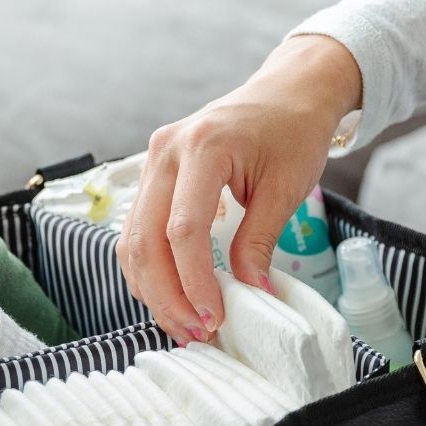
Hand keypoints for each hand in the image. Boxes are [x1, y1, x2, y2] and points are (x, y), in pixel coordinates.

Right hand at [116, 35, 360, 345]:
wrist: (286, 92)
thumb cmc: (292, 132)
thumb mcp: (286, 188)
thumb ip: (260, 241)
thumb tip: (249, 293)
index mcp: (202, 147)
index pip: (183, 230)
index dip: (194, 282)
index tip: (213, 317)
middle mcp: (165, 152)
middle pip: (146, 240)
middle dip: (167, 295)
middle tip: (195, 332)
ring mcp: (153, 163)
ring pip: (133, 241)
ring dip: (153, 290)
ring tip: (183, 324)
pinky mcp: (153, 177)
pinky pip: (138, 232)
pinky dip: (150, 270)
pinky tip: (172, 297)